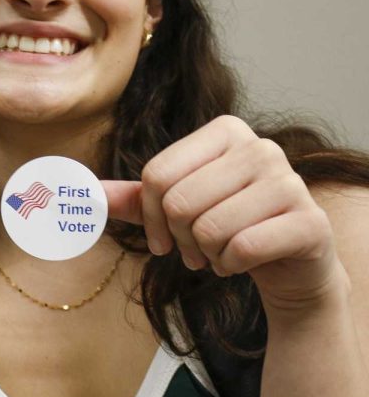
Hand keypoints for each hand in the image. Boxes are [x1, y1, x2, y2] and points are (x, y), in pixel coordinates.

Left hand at [104, 115, 342, 313]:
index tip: (160, 238)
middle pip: (179, 202)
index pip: (157, 175)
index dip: (149, 216)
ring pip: (210, 227)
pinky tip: (243, 262)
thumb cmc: (227, 226)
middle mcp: (261, 147)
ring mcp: (290, 182)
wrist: (290, 261)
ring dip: (206, 254)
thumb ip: (134, 197)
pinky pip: (243, 248)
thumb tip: (86, 192)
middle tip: (194, 251)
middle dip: (179, 239)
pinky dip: (232, 266)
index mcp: (226, 131)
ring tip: (220, 253)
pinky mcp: (310, 221)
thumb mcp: (176, 209)